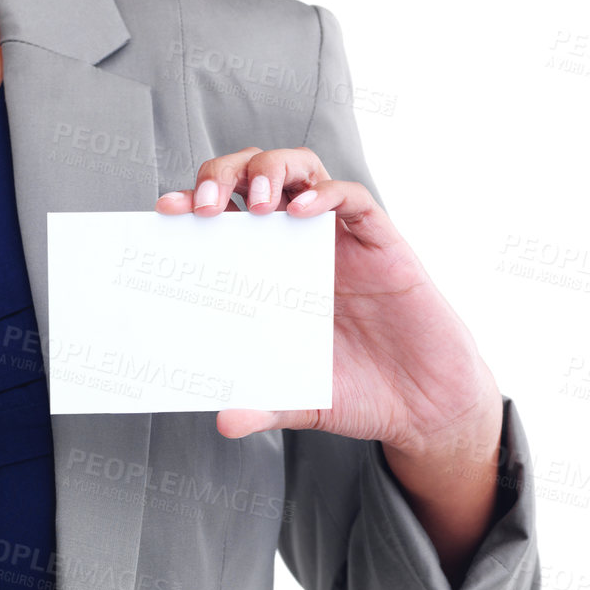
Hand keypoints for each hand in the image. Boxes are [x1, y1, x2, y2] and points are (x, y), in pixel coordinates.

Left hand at [158, 146, 500, 458]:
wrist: (424, 406)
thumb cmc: (361, 392)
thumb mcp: (300, 400)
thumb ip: (263, 405)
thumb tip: (223, 421)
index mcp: (270, 270)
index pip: (224, 216)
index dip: (193, 202)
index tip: (164, 212)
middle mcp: (301, 243)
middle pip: (254, 174)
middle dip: (223, 173)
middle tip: (203, 206)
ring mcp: (341, 238)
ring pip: (301, 168)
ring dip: (270, 170)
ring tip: (253, 202)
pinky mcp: (382, 242)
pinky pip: (353, 198)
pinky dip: (326, 195)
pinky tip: (303, 212)